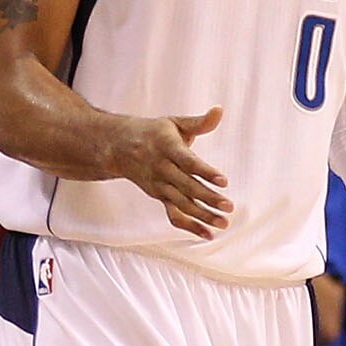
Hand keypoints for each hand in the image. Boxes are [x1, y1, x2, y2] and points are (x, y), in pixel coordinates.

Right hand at [113, 107, 233, 236]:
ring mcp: (159, 185)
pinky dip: (189, 226)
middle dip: (208, 198)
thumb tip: (220, 110)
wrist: (116, 147)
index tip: (224, 181)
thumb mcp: (173, 123)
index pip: (188, 162)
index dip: (206, 172)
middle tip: (229, 207)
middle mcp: (161, 168)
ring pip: (182, 204)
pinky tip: (208, 235)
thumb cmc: (153, 133)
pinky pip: (173, 215)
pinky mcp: (159, 196)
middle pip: (186, 187)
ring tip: (224, 223)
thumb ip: (199, 122)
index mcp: (166, 147)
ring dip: (202, 215)